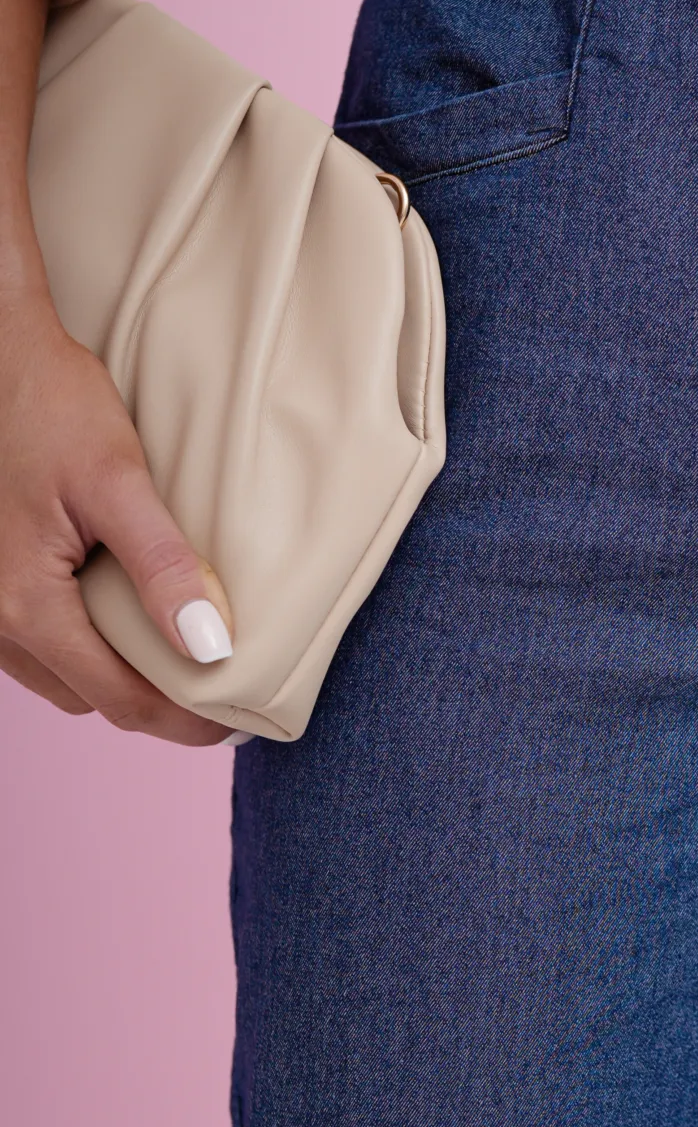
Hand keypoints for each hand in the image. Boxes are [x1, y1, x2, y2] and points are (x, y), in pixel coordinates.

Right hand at [0, 280, 235, 746]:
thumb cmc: (47, 404)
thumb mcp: (115, 480)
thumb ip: (161, 566)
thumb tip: (210, 648)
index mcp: (25, 607)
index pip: (122, 701)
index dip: (188, 722)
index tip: (243, 718)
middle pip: (90, 698)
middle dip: (157, 704)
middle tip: (226, 690)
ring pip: (63, 675)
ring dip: (120, 676)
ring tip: (188, 657)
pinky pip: (41, 644)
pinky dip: (88, 646)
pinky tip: (134, 618)